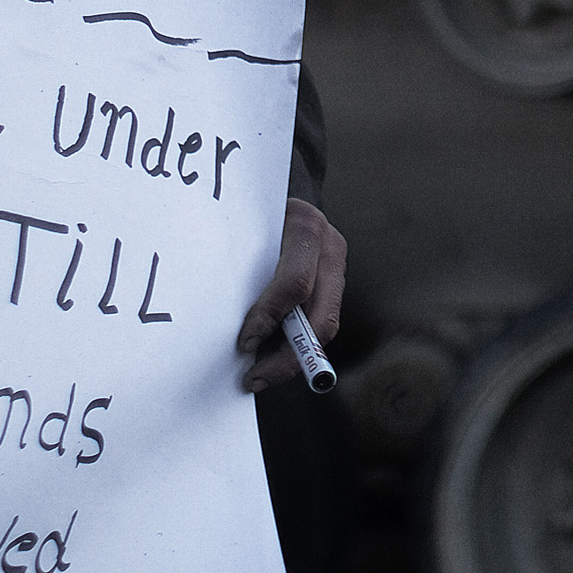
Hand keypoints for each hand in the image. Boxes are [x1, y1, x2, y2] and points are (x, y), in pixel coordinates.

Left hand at [236, 197, 346, 392]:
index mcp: (306, 228)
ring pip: (325, 324)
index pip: (294, 285)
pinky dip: (298, 343)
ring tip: (261, 373)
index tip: (244, 343)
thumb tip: (234, 326)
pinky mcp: (336, 279)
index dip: (269, 319)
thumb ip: (245, 267)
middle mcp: (331, 246)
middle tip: (255, 377)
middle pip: (321, 317)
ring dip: (294, 355)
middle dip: (288, 356)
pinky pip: (321, 320)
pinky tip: (273, 356)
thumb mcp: (247, 230)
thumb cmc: (253, 216)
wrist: (278, 194)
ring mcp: (338, 264)